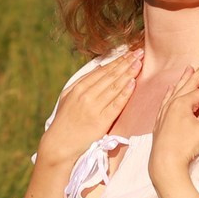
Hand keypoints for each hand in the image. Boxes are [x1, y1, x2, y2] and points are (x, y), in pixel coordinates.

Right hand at [36, 49, 139, 174]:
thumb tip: (99, 68)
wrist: (59, 144)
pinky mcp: (101, 122)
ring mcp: (94, 108)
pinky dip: (125, 93)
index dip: (117, 61)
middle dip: (126, 63)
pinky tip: (133, 83)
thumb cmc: (65, 120)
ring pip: (115, 87)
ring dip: (128, 73)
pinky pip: (116, 104)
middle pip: (110, 76)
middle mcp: (86, 95)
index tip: (129, 53)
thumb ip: (82, 82)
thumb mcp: (67, 97)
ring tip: (139, 63)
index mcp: (78, 88)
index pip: (102, 71)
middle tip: (139, 53)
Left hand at [148, 60, 198, 182]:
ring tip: (188, 70)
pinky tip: (170, 91)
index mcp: (183, 103)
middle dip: (198, 74)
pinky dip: (170, 93)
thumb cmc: (185, 146)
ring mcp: (164, 113)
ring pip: (175, 91)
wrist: (164, 164)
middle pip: (188, 85)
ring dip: (183, 80)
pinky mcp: (160, 123)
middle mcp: (173, 105)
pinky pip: (166, 102)